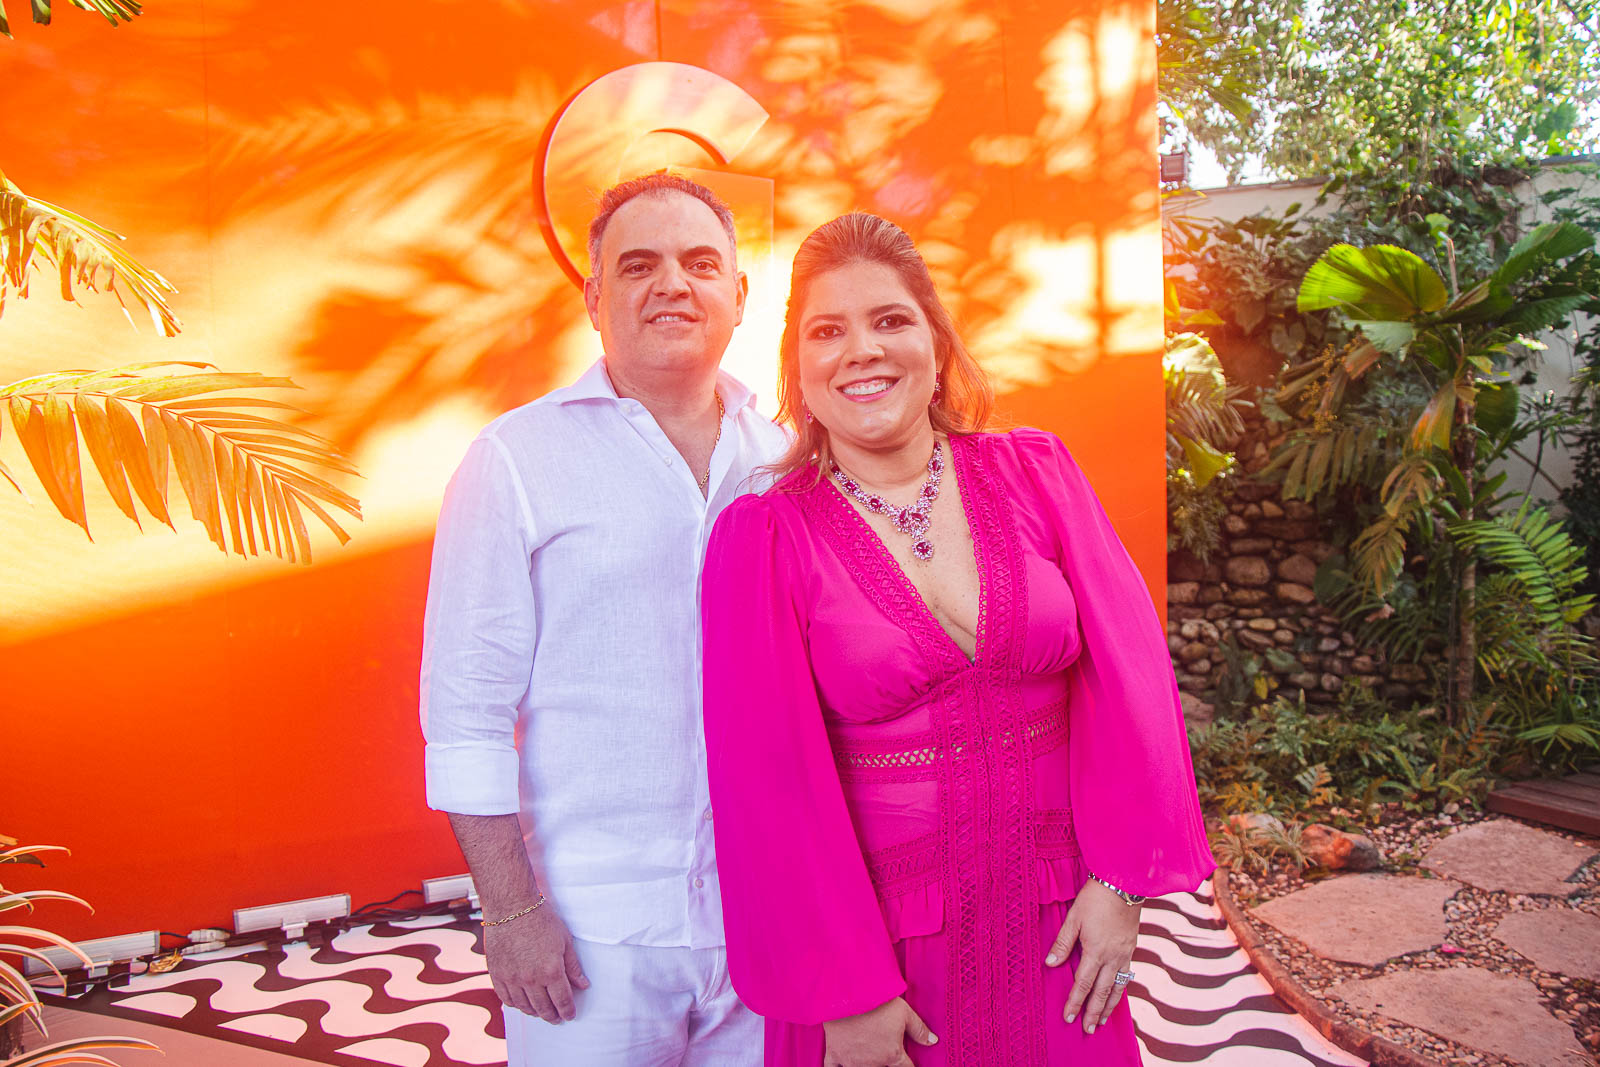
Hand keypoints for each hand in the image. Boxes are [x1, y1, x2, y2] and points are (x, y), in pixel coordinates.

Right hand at [482, 904, 590, 1023]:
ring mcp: (512, 979)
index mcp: (551, 971)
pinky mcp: (497, 975)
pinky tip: (522, 1003)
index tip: (569, 1015)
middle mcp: (531, 979)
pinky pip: (507, 999)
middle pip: (544, 1008)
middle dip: (552, 1016)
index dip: (567, 1011)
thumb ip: (573, 966)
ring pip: (525, 1007)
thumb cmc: (541, 919)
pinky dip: (516, 1005)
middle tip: (556, 1018)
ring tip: (541, 1012)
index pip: (562, 1001)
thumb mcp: (564, 940)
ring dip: (535, 1013)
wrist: (510, 907)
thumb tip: (583, 985)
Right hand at [822, 996, 936, 1066]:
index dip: (909, 1066)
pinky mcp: (834, 1055)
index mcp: (892, 1054)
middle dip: (886, 1064)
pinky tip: (844, 1066)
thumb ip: (919, 1029)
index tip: (907, 1063)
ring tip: (869, 1058)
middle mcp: (874, 1063)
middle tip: (884, 1053)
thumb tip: (933, 1041)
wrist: (848, 994)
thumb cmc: (877, 1002)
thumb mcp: (904, 1012)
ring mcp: (852, 1062)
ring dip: (867, 1065)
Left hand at [1045, 879, 1140, 1034]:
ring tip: (1103, 1021)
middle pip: (1102, 992)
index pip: (1083, 984)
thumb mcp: (1074, 918)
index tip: (1068, 1017)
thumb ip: (1063, 943)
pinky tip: (1116, 995)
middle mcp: (1112, 957)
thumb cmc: (1095, 899)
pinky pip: (1127, 976)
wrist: (1125, 884)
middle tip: (1088, 1030)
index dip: (1075, 1002)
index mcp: (1095, 950)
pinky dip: (1121, 990)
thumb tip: (1050, 965)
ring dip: (1109, 1006)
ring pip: (1117, 987)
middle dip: (1094, 1013)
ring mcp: (1124, 954)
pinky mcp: (1131, 949)